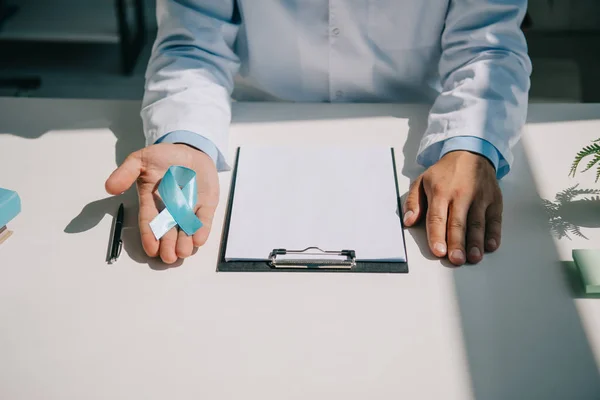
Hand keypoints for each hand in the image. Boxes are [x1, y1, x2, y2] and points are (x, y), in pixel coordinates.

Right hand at [105, 143, 218, 263]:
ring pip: (186, 229)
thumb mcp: (140, 160)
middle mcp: (170, 209)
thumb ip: (126, 172)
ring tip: (183, 252)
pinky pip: (204, 219)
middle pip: (168, 231)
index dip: (150, 236)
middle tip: (168, 258)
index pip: (149, 222)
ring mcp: (189, 208)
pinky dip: (202, 229)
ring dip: (185, 242)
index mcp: (152, 201)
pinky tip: (199, 239)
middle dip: (168, 245)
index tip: (151, 250)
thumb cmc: (163, 157)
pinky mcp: (206, 205)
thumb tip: (109, 187)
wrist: (189, 150)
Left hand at [403, 151, 501, 265]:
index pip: (437, 217)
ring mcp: (480, 197)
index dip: (437, 235)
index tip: (438, 251)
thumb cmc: (445, 173)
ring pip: (478, 223)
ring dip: (476, 242)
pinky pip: (494, 219)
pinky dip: (494, 233)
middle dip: (457, 243)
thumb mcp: (422, 181)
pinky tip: (490, 246)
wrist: (471, 152)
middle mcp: (461, 195)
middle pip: (458, 223)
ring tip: (473, 258)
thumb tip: (408, 221)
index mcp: (441, 191)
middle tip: (456, 260)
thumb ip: (412, 202)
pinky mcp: (494, 200)